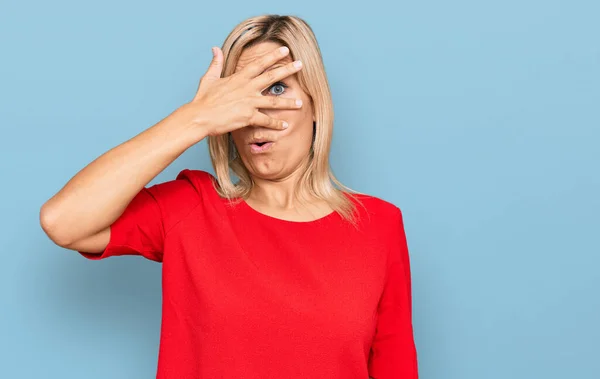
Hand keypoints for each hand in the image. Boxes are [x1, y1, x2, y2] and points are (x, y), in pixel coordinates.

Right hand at [187, 45, 303, 136]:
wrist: (200, 117)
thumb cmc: (203, 99)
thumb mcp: (209, 78)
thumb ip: (216, 63)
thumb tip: (216, 48)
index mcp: (239, 78)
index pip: (259, 64)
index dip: (273, 56)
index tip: (285, 50)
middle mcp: (247, 88)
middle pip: (271, 77)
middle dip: (287, 70)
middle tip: (301, 64)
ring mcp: (248, 102)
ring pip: (273, 101)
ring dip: (288, 102)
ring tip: (300, 102)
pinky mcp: (248, 117)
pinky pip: (266, 120)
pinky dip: (276, 123)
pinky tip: (285, 125)